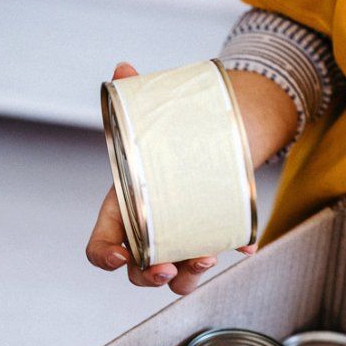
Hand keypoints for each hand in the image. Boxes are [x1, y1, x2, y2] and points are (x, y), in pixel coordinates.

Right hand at [86, 62, 257, 295]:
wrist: (211, 134)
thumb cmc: (170, 135)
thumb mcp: (152, 117)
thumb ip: (134, 96)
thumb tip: (123, 68)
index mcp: (124, 209)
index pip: (101, 246)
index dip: (104, 257)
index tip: (120, 258)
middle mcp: (149, 233)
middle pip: (138, 270)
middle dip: (151, 276)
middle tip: (168, 267)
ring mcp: (179, 240)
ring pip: (176, 277)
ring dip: (188, 276)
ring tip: (206, 256)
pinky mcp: (209, 237)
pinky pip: (218, 256)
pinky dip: (231, 251)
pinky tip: (244, 243)